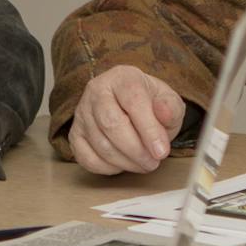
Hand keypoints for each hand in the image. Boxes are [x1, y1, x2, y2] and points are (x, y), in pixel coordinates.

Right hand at [69, 65, 184, 174]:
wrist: (131, 105)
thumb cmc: (150, 104)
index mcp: (122, 77)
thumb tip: (164, 113)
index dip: (149, 130)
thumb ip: (171, 107)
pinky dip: (108, 168)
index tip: (162, 151)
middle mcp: (97, 91)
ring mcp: (82, 113)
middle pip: (112, 124)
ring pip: (101, 144)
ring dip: (126, 161)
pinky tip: (124, 164)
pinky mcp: (74, 134)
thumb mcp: (169, 101)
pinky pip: (87, 158)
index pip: (133, 101)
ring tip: (144, 164)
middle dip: (136, 150)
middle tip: (153, 162)